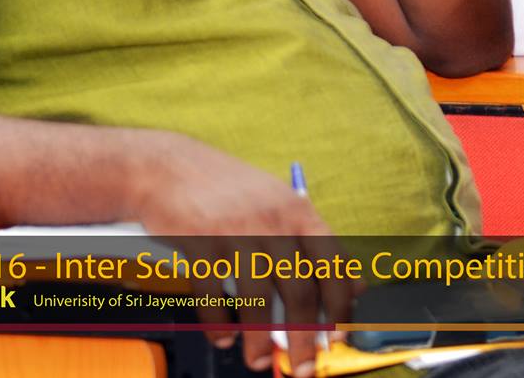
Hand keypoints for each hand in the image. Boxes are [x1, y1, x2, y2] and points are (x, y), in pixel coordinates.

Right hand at [132, 135, 356, 375]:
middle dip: (305, 336)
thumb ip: (314, 244)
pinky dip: (218, 324)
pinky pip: (213, 295)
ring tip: (258, 361)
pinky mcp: (199, 243)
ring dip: (260, 339)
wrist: (167, 166)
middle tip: (305, 366)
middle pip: (299, 290)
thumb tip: (355, 285)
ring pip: (257, 299)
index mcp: (298, 212)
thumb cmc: (228, 190)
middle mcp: (272, 222)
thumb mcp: (280, 205)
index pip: (333, 265)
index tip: (337, 336)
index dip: (339, 305)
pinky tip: (223, 338)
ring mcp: (235, 232)